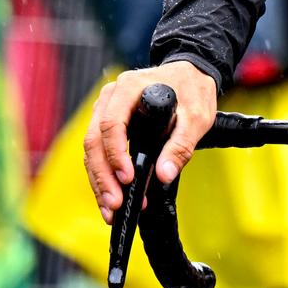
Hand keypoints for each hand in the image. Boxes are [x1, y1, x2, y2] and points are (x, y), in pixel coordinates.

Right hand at [84, 60, 218, 224]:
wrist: (189, 77)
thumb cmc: (191, 91)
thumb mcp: (196, 117)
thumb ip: (181, 145)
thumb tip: (164, 174)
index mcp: (129, 88)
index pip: (112, 123)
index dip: (116, 153)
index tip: (128, 178)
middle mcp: (111, 97)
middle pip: (94, 140)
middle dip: (103, 176)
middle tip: (115, 204)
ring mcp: (105, 110)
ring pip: (92, 150)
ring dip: (99, 181)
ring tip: (110, 210)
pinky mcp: (107, 124)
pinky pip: (98, 152)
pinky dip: (102, 176)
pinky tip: (109, 197)